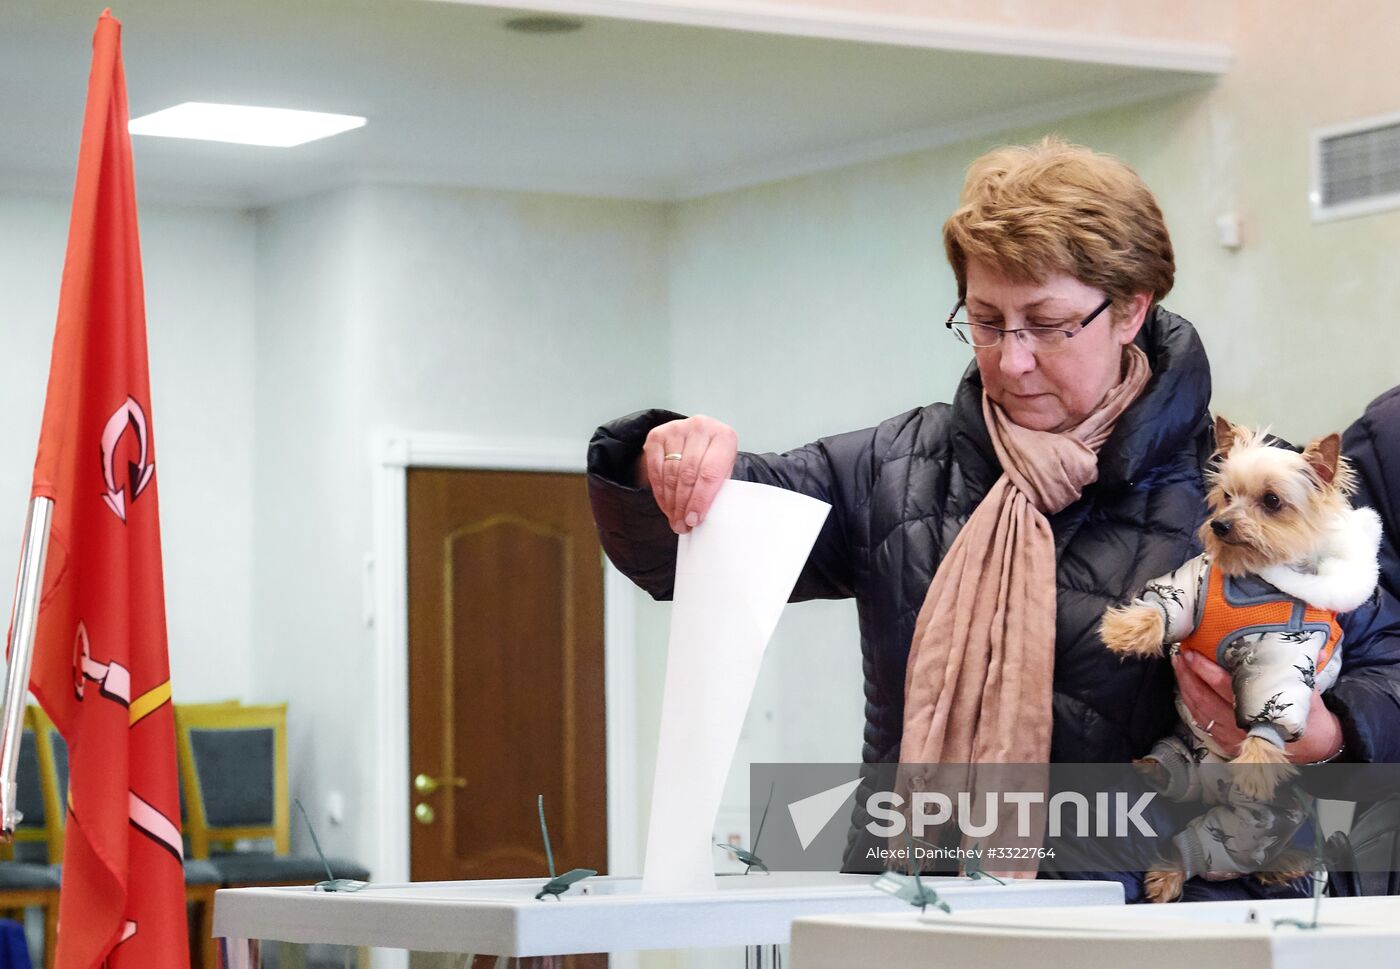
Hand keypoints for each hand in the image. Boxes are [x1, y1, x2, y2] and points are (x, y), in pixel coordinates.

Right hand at [639, 415, 737, 533]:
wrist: (696, 438)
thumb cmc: (713, 459)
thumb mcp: (723, 471)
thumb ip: (715, 490)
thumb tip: (699, 518)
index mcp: (724, 437)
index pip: (710, 474)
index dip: (700, 500)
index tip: (694, 520)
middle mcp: (701, 427)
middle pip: (688, 475)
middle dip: (683, 505)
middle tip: (682, 524)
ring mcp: (677, 428)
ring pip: (670, 474)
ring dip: (671, 501)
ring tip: (674, 518)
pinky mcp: (657, 435)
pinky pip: (655, 469)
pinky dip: (659, 491)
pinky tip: (665, 505)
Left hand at [1172, 650, 1342, 762]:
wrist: (1314, 751)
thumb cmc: (1310, 721)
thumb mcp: (1310, 696)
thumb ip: (1304, 671)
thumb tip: (1313, 649)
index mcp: (1260, 712)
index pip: (1225, 688)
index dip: (1206, 671)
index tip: (1193, 654)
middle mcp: (1241, 726)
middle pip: (1205, 697)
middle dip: (1189, 674)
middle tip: (1181, 653)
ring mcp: (1231, 736)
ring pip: (1199, 709)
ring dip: (1185, 685)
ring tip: (1178, 664)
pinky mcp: (1226, 743)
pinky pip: (1201, 721)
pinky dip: (1190, 703)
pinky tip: (1185, 688)